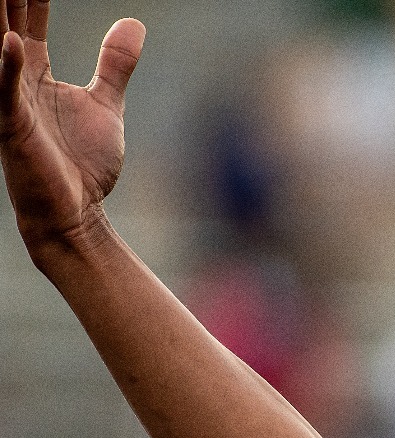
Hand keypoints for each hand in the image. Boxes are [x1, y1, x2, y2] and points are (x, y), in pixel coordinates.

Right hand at [0, 0, 142, 252]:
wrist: (77, 213)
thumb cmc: (83, 163)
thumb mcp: (105, 104)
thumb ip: (114, 64)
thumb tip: (133, 23)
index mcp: (35, 70)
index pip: (28, 16)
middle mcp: (16, 79)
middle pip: (7, 22)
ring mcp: (11, 101)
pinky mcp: (13, 127)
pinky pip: (6, 93)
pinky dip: (8, 67)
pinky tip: (12, 43)